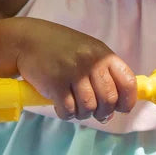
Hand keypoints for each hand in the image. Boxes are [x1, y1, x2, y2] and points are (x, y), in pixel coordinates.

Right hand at [13, 18, 137, 122]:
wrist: (27, 41)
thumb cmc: (61, 50)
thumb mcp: (88, 53)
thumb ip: (102, 77)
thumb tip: (111, 113)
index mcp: (103, 55)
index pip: (128, 82)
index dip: (127, 101)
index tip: (120, 108)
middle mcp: (91, 62)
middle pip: (109, 100)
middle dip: (103, 112)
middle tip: (94, 112)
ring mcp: (73, 73)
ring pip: (88, 107)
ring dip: (83, 114)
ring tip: (76, 108)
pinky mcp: (55, 84)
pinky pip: (68, 110)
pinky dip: (66, 114)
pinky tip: (62, 107)